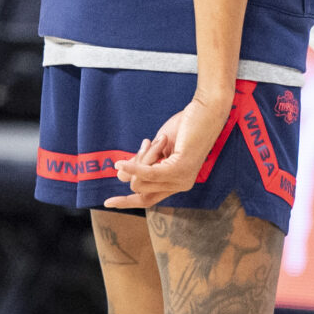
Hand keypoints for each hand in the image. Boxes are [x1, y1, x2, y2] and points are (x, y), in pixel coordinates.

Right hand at [108, 93, 229, 209]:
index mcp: (177, 182)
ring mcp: (181, 180)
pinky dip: (133, 167)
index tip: (107, 203)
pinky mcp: (179, 170)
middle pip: (139, 187)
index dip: (126, 202)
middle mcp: (181, 185)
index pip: (148, 200)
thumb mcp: (158, 148)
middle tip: (150, 142)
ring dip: (142, 156)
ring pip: (141, 180)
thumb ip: (142, 163)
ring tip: (160, 139)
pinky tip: (120, 163)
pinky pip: (148, 174)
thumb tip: (119, 175)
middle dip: (136, 164)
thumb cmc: (185, 125)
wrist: (206, 110)